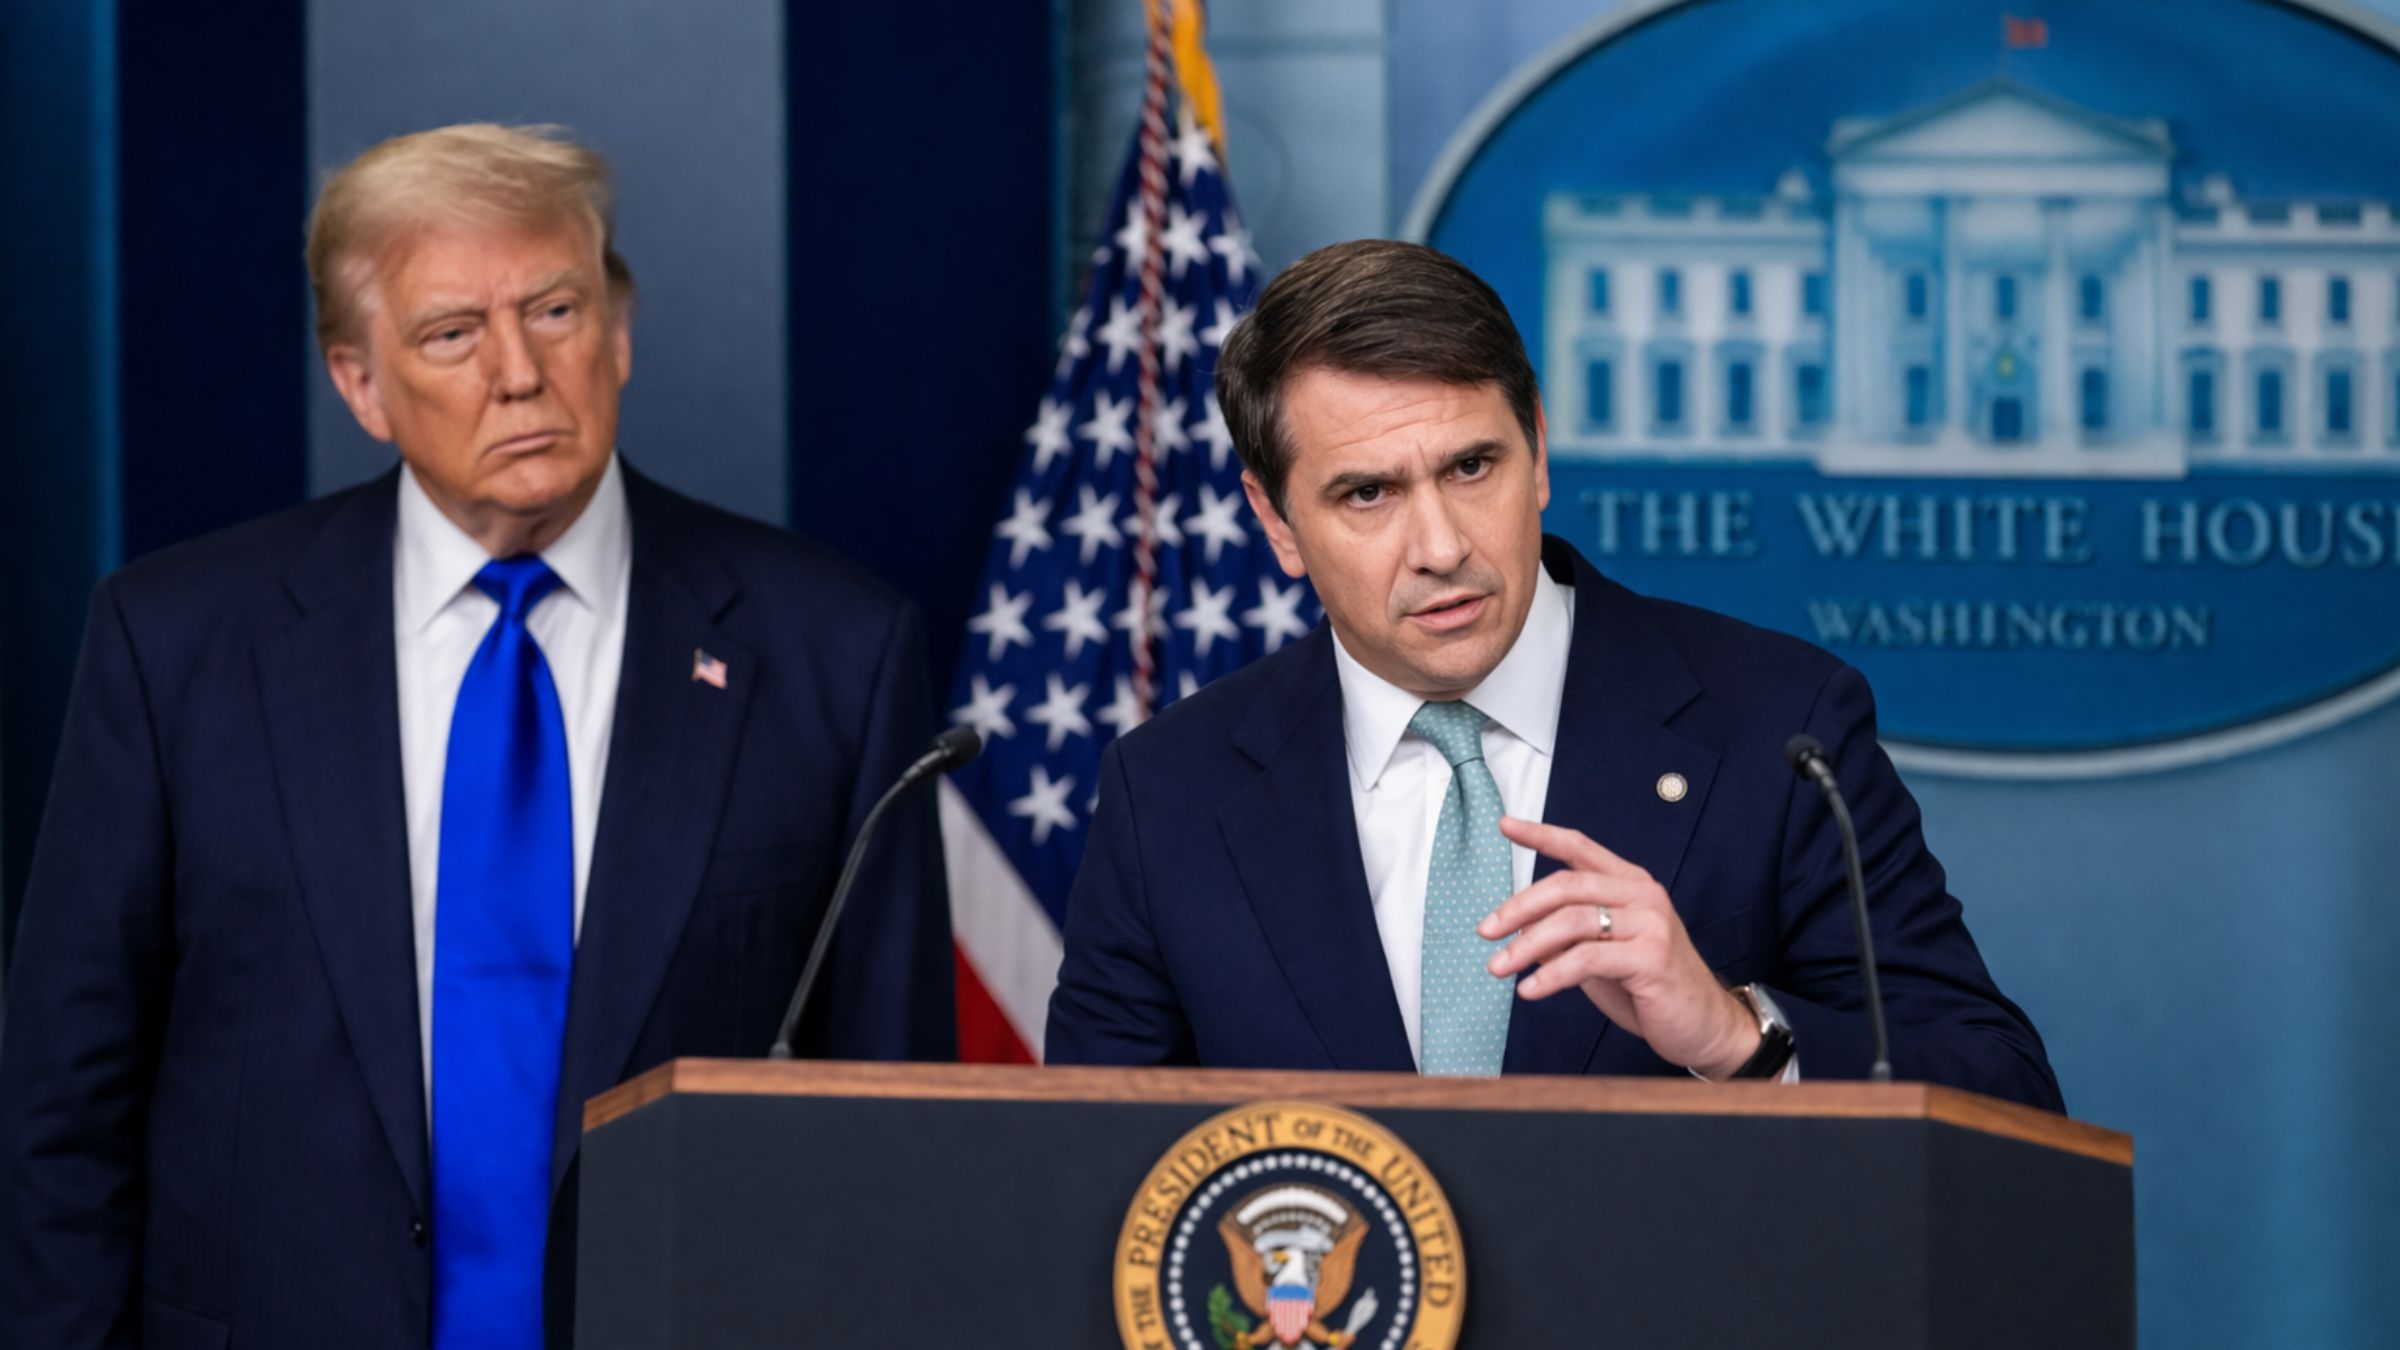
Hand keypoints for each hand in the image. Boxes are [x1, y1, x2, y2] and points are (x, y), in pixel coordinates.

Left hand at [1480, 816, 1759, 1078]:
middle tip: (1485, 930)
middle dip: (1517, 907)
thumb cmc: (1650, 987)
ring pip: (1571, 922)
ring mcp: (1649, 923)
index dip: (1540, 834)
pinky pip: (1586, 959)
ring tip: (1498, 967)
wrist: (1703, 1025)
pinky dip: (1551, 974)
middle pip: (1566, 885)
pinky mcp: (1651, 956)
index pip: (1579, 848)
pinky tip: (1530, 990)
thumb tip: (1520, 930)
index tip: (1505, 825)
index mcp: (1629, 884)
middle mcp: (1641, 894)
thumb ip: (1565, 937)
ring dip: (1526, 946)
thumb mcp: (1599, 956)